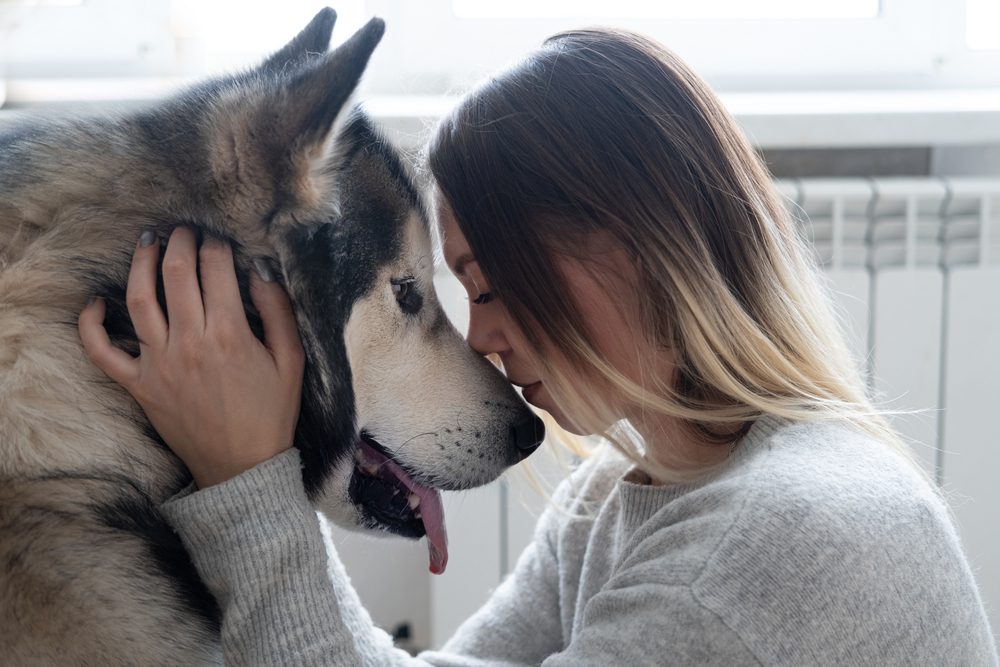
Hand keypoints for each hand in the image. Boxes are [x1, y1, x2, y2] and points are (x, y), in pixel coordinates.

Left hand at [79, 226, 305, 487]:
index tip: (219, 238)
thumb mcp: (291, 360)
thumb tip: (261, 270)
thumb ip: (279, 311)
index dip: (216, 246)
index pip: (216, 270)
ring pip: (138, 299)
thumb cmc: (272, 412)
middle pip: (175, 274)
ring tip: (148, 243)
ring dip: (140, 263)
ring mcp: (159, 363)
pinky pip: (102, 352)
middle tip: (184, 230)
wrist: (243, 466)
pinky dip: (91, 325)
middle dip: (180, 242)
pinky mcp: (140, 385)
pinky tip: (95, 303)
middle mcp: (189, 342)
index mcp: (229, 333)